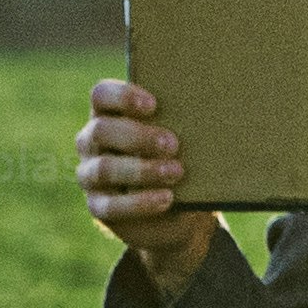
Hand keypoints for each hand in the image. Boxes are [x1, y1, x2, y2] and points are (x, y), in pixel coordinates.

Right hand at [79, 79, 218, 293]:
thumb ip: (185, 121)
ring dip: (142, 169)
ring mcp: (90, 174)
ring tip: (176, 172)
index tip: (153, 104)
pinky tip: (166, 199)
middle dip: (138, 136)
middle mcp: (92, 141)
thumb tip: (217, 107)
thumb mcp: (185, 139)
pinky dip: (140, 202)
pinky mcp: (98, 206)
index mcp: (110, 114)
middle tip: (173, 144)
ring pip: (105, 168)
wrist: (181, 212)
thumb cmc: (183, 159)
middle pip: (101, 130)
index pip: (101, 95)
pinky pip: (111, 206)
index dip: (122, 96)